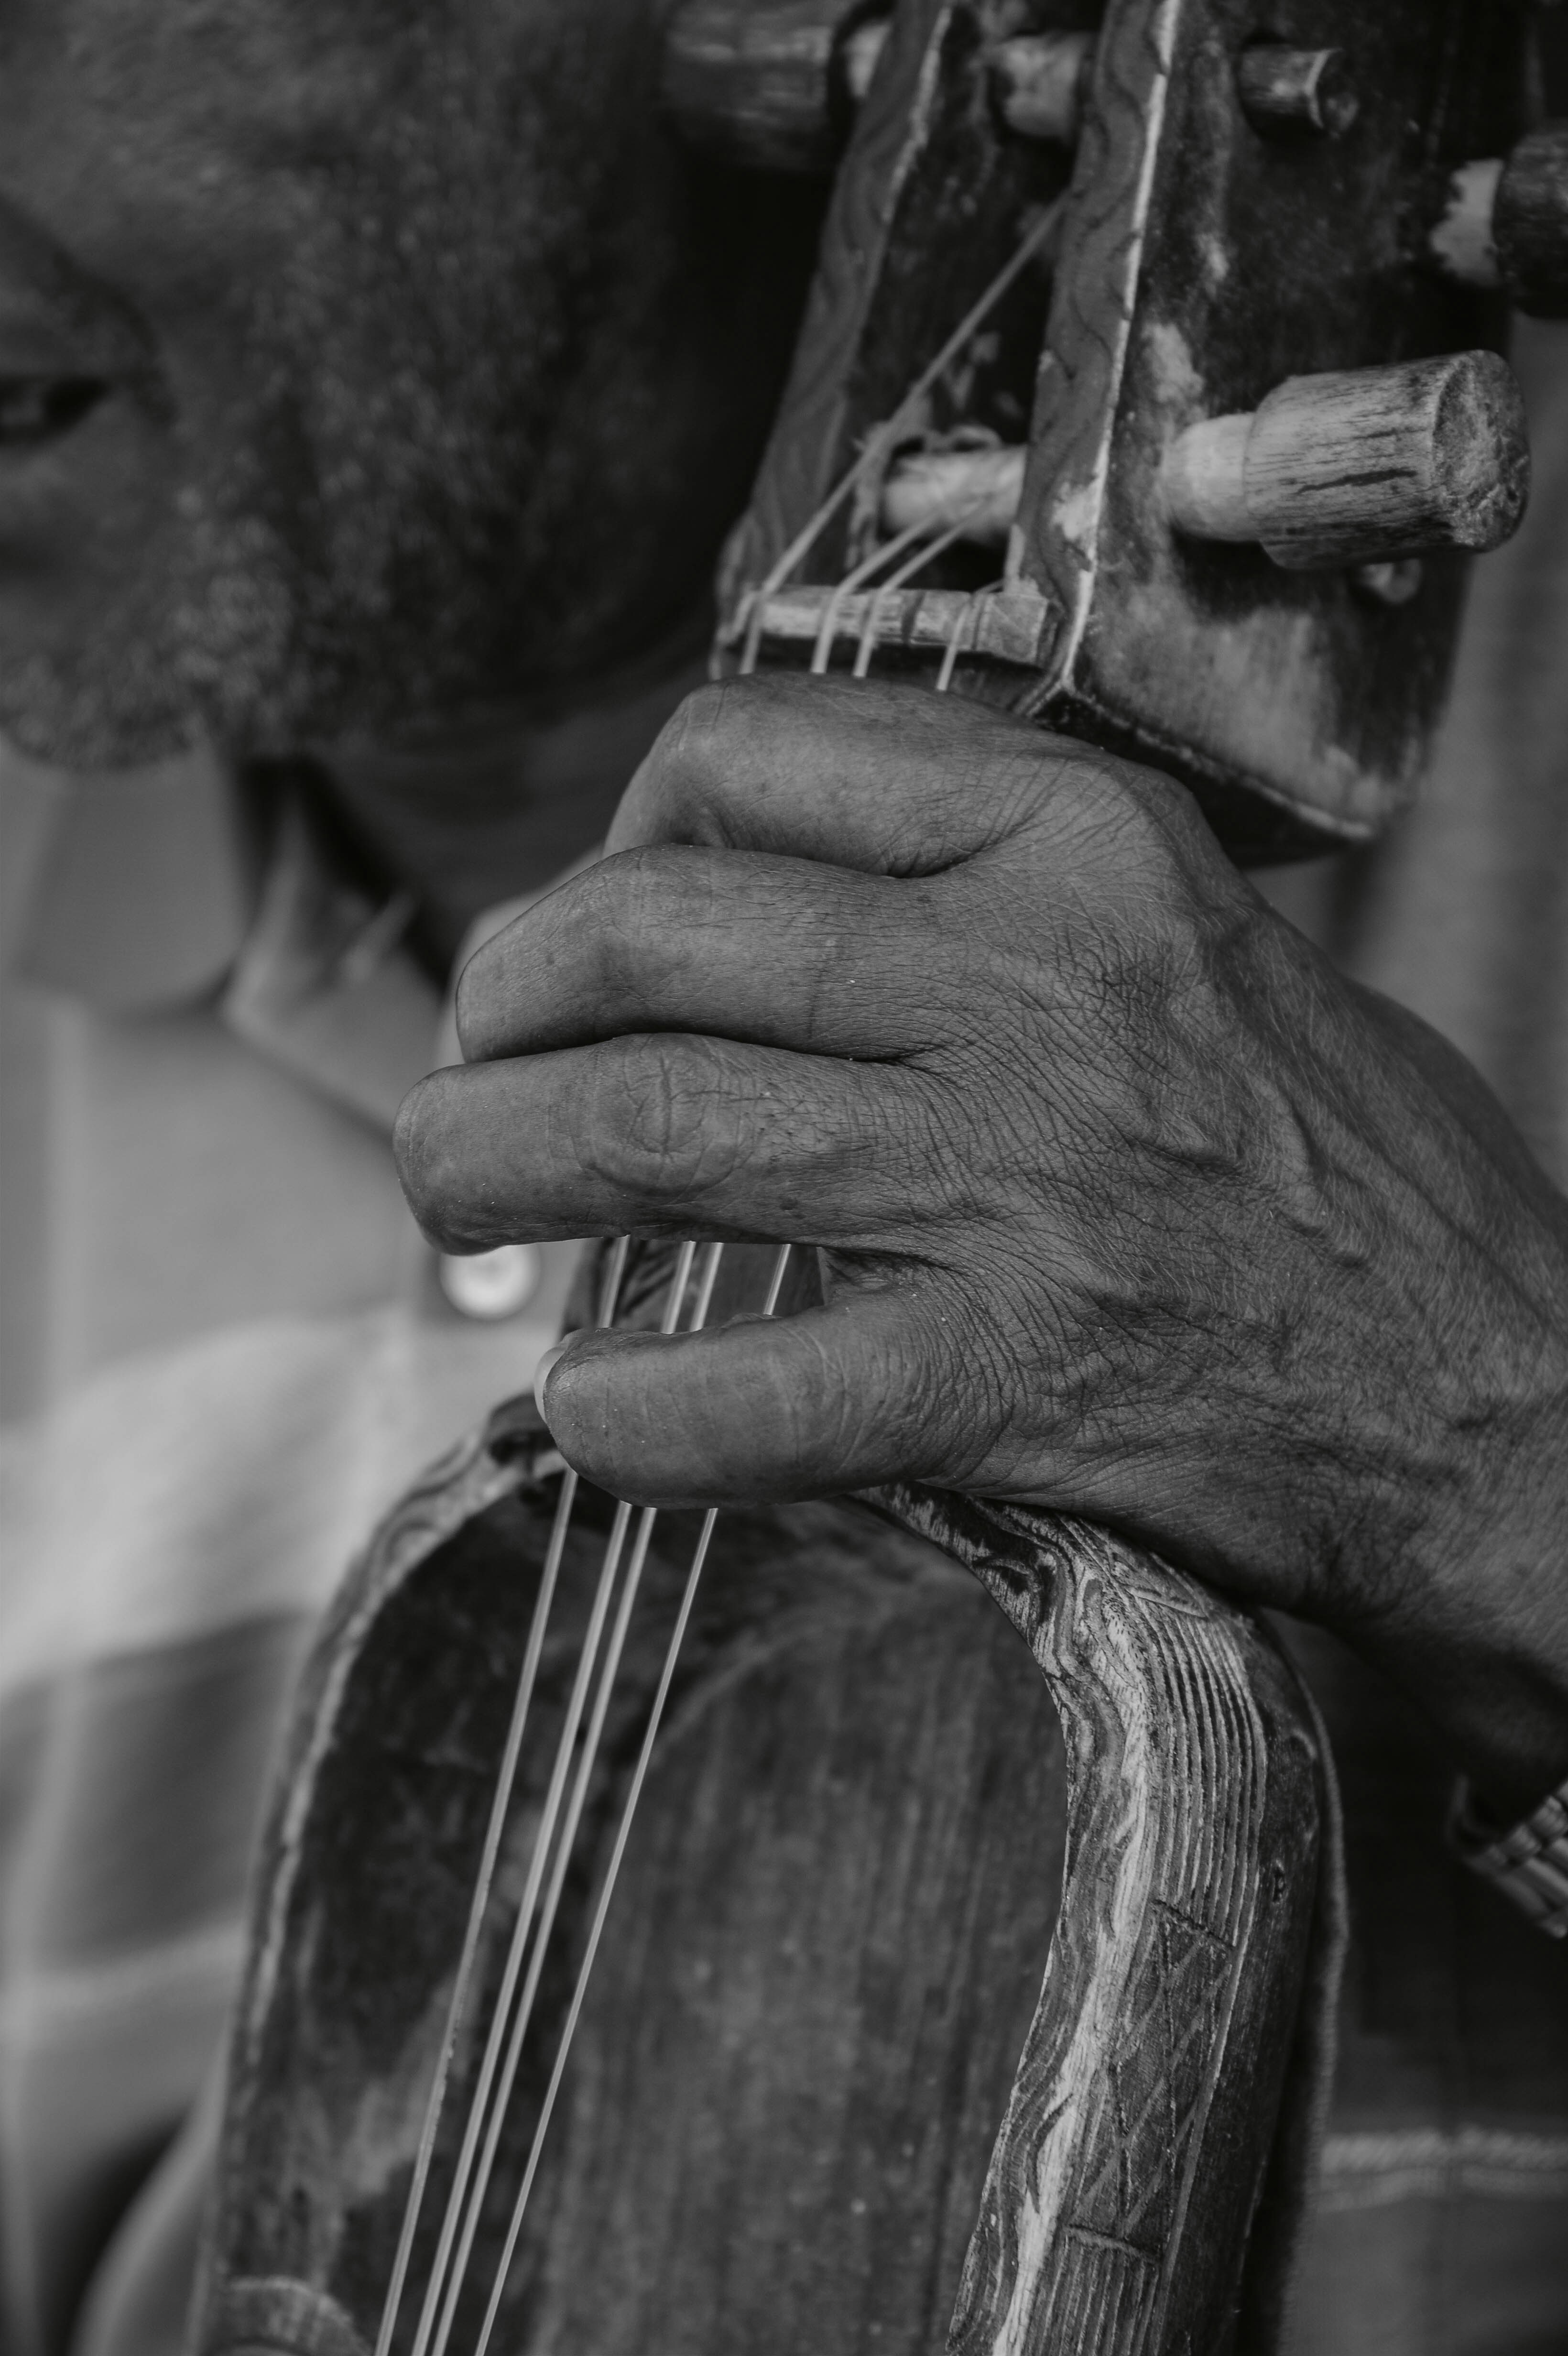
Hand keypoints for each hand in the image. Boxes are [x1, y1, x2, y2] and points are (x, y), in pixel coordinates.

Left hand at [397, 676, 1567, 1812]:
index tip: (591, 922)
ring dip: (487, 1164)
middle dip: (495, 1005)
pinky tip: (587, 1411)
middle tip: (469, 1069)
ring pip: (648, 1128)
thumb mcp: (1210, 933)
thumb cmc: (1354, 1169)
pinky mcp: (1018, 1378)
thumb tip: (787, 883)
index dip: (612, 833)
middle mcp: (1036, 988)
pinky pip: (756, 1395)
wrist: (1509, 1392)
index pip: (750, 760)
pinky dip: (632, 1413)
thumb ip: (1009, 879)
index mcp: (1080, 849)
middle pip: (647, 941)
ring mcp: (1022, 1183)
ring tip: (455, 1199)